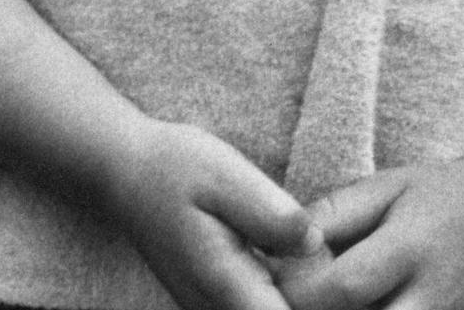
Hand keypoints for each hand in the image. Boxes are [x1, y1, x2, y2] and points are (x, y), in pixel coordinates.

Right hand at [109, 117, 324, 309]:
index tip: (336, 269)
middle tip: (322, 247)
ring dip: (298, 292)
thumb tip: (316, 243)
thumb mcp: (226, 175)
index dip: (321, 300)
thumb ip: (270, 214)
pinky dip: (282, 288)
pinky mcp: (214, 303)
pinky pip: (257, 307)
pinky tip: (287, 250)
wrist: (127, 173)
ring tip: (303, 245)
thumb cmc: (175, 167)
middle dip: (315, 294)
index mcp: (224, 284)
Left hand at [273, 158, 463, 309]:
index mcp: (412, 247)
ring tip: (327, 302)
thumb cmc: (437, 197)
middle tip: (295, 301)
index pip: (345, 288)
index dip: (301, 293)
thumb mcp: (385, 187)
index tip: (275, 280)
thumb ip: (331, 216)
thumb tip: (275, 249)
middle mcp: (435, 299)